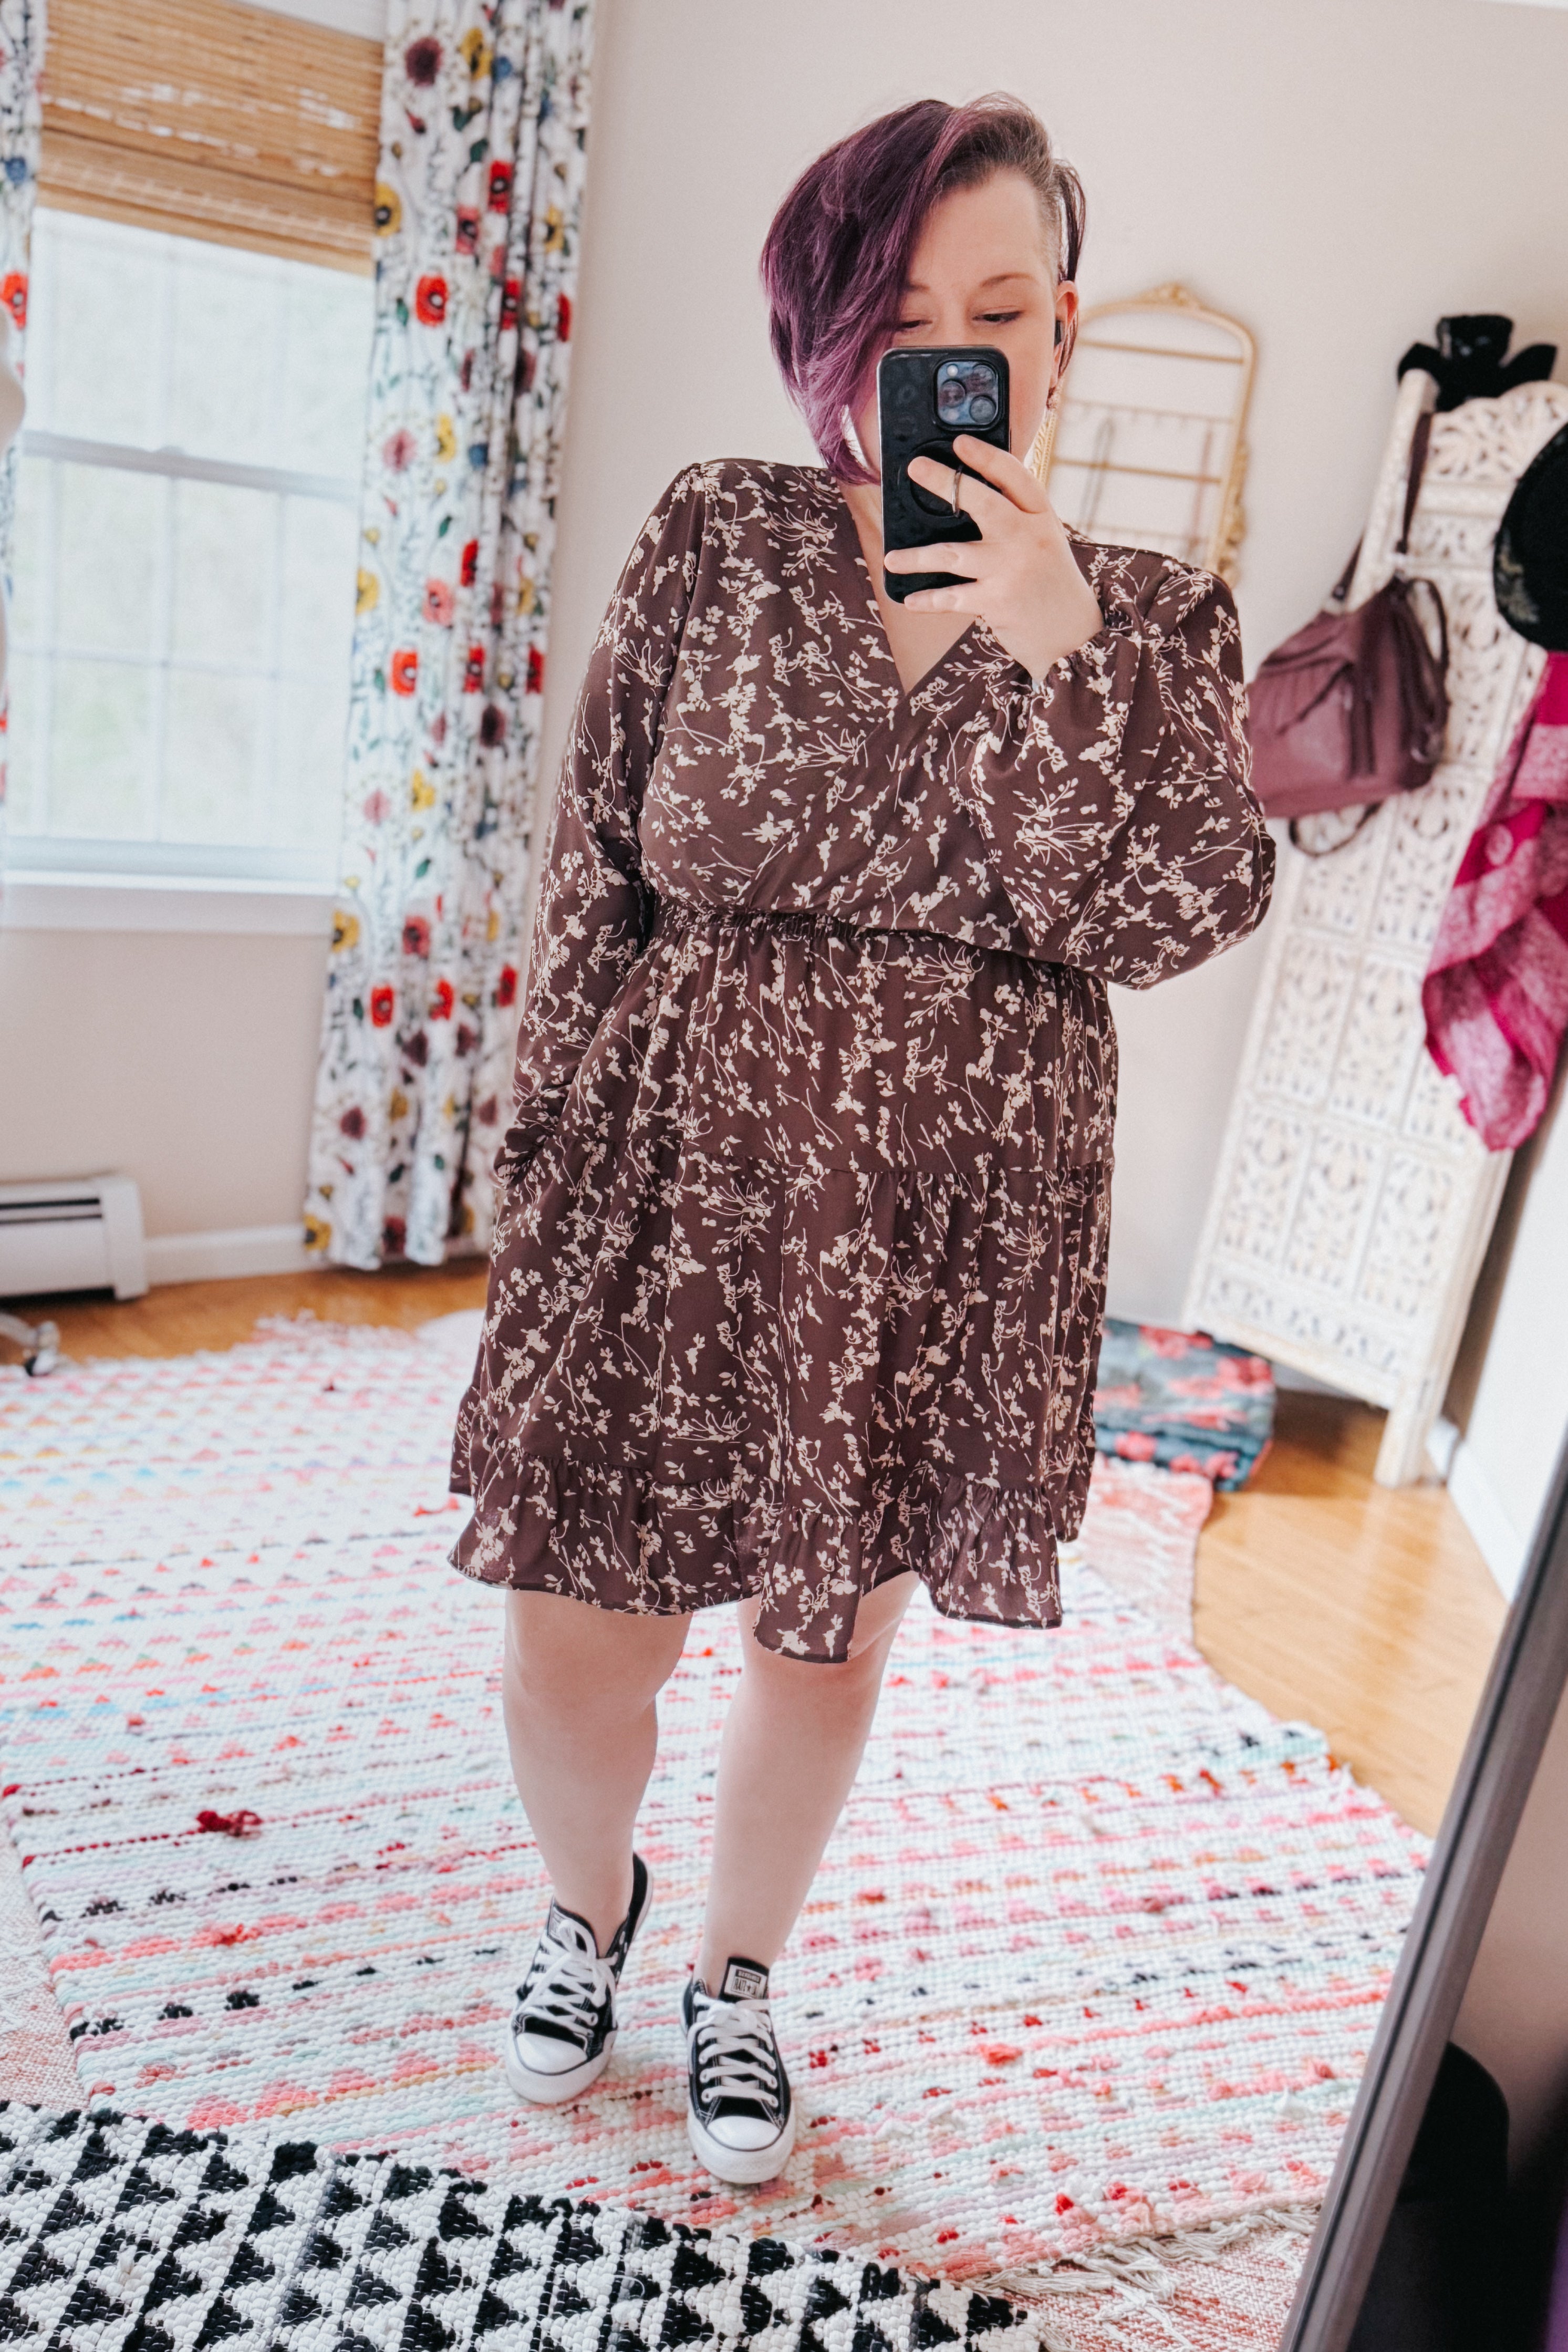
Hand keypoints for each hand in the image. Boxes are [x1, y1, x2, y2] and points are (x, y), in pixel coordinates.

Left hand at [884, 433, 1103, 679]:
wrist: (1073, 635)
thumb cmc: (1049, 583)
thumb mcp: (1043, 542)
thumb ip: (1015, 520)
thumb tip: (965, 496)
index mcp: (1040, 517)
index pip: (1015, 476)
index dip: (986, 456)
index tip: (960, 442)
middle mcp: (1027, 538)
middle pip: (982, 502)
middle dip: (946, 482)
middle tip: (916, 468)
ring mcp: (1011, 569)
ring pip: (953, 554)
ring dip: (917, 558)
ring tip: (891, 559)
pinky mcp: (998, 602)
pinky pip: (953, 598)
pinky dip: (929, 600)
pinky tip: (910, 600)